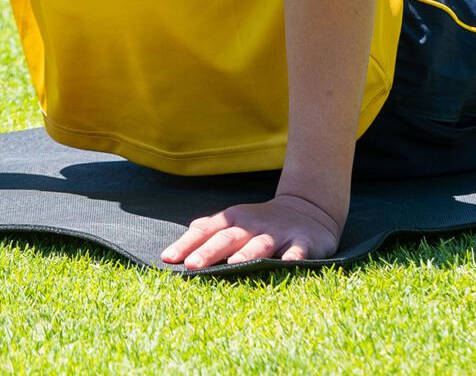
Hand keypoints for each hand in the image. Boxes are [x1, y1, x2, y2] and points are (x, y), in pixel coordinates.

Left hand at [161, 193, 342, 269]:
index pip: (205, 230)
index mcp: (232, 219)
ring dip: (247, 253)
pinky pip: (297, 250)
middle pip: (228, 237)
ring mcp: (278, 232)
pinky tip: (288, 263)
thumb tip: (169, 255)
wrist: (307, 210)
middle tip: (192, 265)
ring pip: (260, 244)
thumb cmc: (258, 223)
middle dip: (209, 251)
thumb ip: (204, 234)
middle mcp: (252, 224)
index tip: (168, 258)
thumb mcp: (231, 222)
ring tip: (233, 264)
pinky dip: (293, 256)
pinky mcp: (303, 242)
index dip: (186, 243)